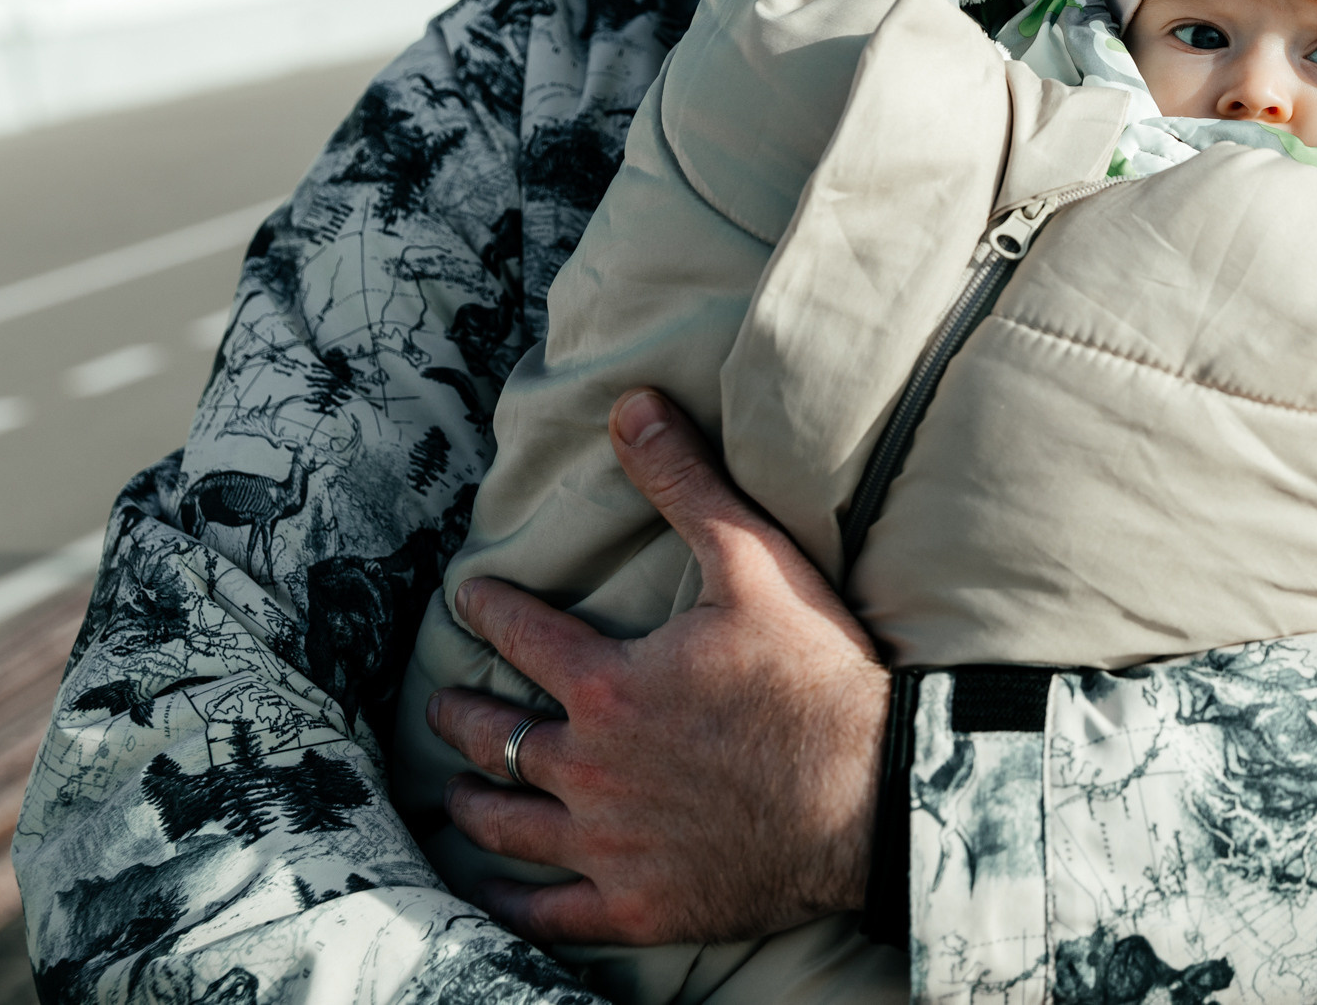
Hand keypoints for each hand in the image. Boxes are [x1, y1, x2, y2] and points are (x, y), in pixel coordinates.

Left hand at [427, 389, 888, 946]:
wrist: (872, 794)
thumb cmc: (816, 678)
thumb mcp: (754, 562)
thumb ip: (684, 484)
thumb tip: (631, 404)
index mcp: (609, 685)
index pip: (523, 636)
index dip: (489, 611)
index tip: (468, 600)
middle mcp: (589, 766)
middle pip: (497, 737)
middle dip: (461, 715)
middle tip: (443, 707)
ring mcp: (608, 844)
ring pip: (509, 823)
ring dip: (475, 802)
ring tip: (458, 791)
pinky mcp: (636, 905)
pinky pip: (547, 913)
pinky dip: (509, 902)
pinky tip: (490, 892)